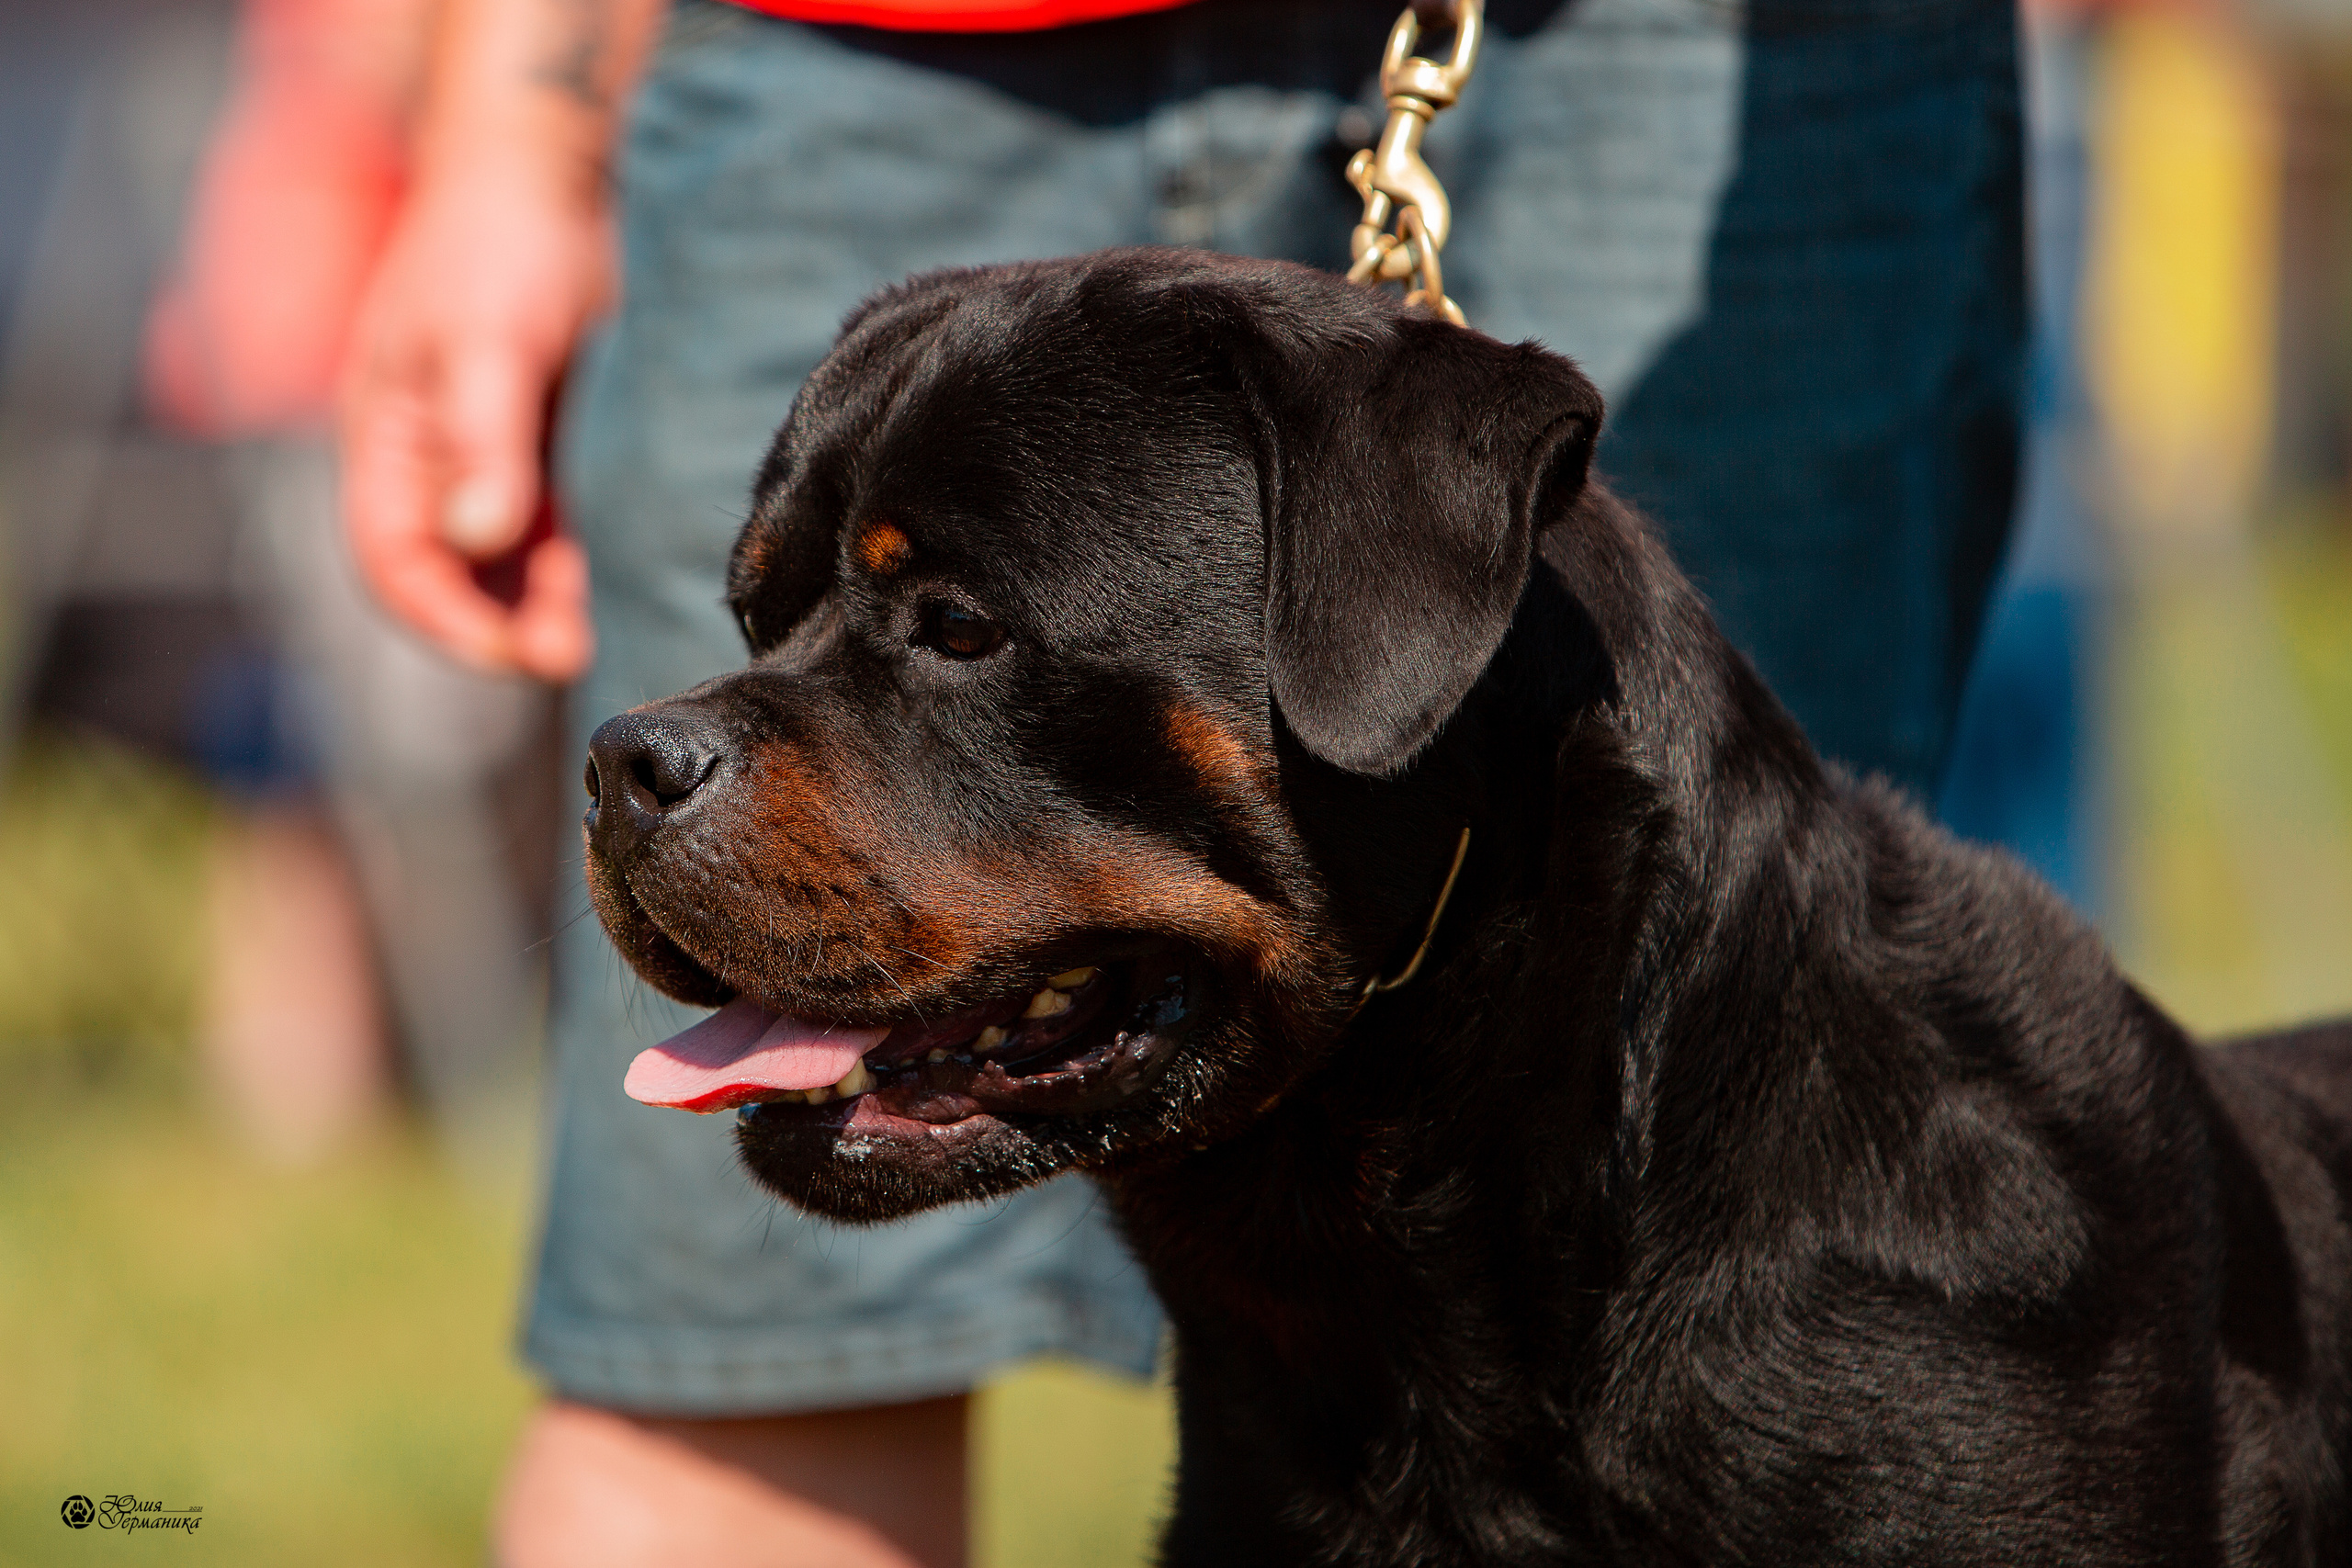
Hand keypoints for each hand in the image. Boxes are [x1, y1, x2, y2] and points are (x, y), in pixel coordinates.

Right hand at [340, 150, 605, 680]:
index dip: (441, 620)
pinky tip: (627, 578)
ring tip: (604, 628)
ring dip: (551, 601)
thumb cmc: (498, 244)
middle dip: (506, 624)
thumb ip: (482, 442)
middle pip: (456, 574)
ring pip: (515, 560)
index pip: (391, 562)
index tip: (508, 655)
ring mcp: (494, 454)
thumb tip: (473, 538)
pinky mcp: (556, 444)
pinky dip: (587, 560)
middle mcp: (435, 461)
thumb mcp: (487, 343)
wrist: (555, 170)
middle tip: (572, 654)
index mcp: (386, 441)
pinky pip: (565, 525)